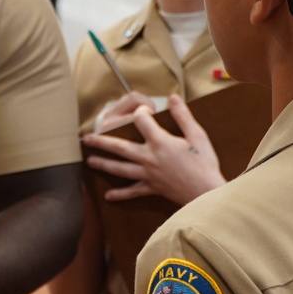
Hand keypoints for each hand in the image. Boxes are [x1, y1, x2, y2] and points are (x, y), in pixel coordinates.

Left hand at [82, 94, 225, 204]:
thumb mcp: (197, 135)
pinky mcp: (151, 188)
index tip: (145, 110)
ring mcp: (148, 174)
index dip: (142, 111)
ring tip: (89, 161)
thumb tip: (173, 97)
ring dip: (103, 164)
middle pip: (119, 147)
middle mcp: (149, 157)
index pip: (141, 120)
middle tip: (86, 138)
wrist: (206, 192)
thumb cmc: (204, 163)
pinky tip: (108, 196)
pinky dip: (120, 194)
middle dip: (101, 141)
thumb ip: (183, 115)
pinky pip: (132, 192)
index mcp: (160, 142)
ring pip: (120, 168)